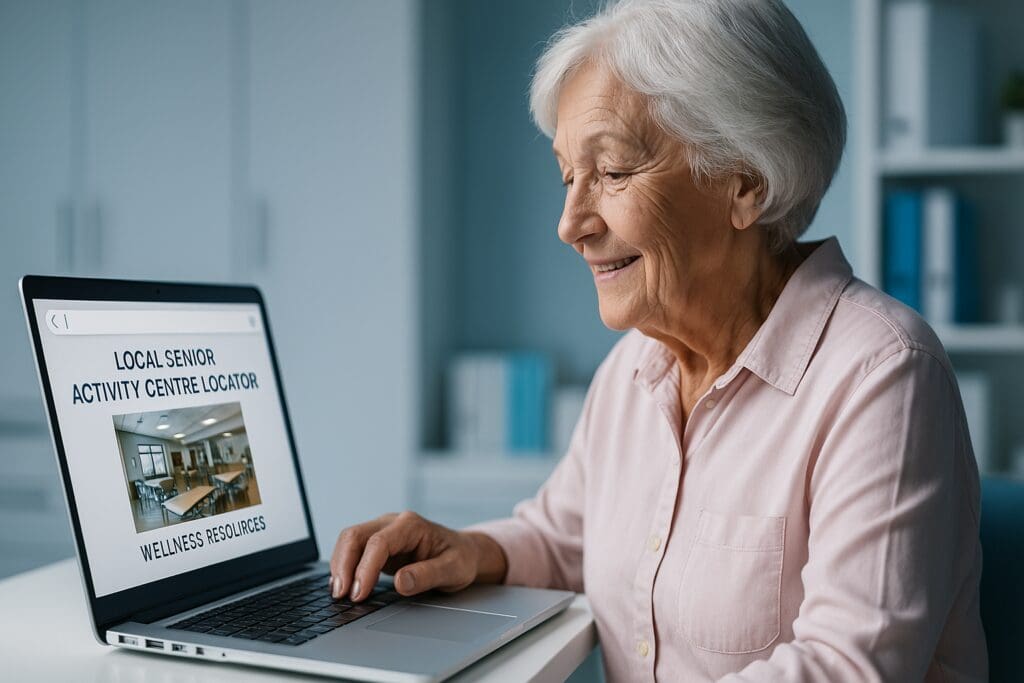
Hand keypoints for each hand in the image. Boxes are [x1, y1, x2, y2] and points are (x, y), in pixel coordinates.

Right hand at [328, 510, 506, 600]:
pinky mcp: (376, 544)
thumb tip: (400, 582)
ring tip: (339, 594)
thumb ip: (428, 575)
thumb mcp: (454, 569)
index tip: (359, 593)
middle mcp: (392, 523)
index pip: (379, 542)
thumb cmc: (460, 558)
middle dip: (343, 565)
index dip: (365, 568)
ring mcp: (382, 532)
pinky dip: (343, 567)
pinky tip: (343, 586)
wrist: (463, 552)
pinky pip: (352, 551)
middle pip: (355, 535)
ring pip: (349, 541)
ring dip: (340, 566)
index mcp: (411, 525)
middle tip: (341, 595)